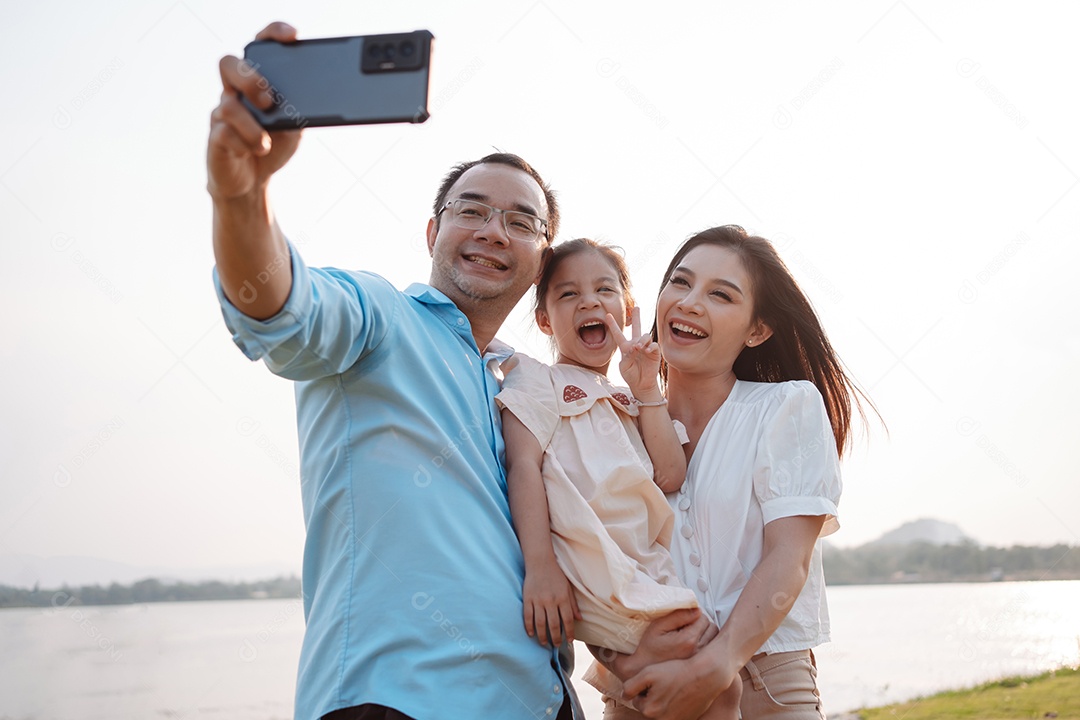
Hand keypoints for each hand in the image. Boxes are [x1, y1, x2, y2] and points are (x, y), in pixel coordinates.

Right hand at [207, 22, 302, 200]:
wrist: (253, 181)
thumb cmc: (272, 146)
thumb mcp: (294, 127)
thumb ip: (299, 111)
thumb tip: (318, 102)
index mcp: (256, 82)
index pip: (258, 47)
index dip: (272, 35)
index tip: (292, 37)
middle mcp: (235, 92)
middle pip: (229, 64)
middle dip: (249, 79)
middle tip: (269, 101)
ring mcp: (222, 113)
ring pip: (228, 105)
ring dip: (252, 127)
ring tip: (265, 143)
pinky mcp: (216, 137)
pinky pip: (225, 133)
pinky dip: (245, 143)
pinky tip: (256, 151)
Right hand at [522, 562, 580, 646]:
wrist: (540, 562)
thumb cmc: (556, 575)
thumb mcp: (568, 588)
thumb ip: (573, 604)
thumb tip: (579, 619)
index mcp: (562, 598)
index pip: (567, 620)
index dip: (569, 632)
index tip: (570, 641)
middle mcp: (551, 601)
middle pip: (553, 625)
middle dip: (556, 638)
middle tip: (556, 645)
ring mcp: (538, 600)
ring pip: (540, 623)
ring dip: (542, 636)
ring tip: (544, 643)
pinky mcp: (528, 598)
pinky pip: (528, 616)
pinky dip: (529, 627)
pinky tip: (531, 634)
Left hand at [604, 307, 661, 399]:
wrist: (641, 384)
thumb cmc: (631, 375)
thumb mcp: (624, 367)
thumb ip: (627, 356)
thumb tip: (635, 346)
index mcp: (625, 347)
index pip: (618, 334)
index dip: (613, 325)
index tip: (607, 315)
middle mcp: (636, 344)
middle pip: (636, 327)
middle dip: (637, 317)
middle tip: (637, 307)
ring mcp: (646, 347)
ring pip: (645, 335)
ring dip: (642, 340)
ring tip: (639, 348)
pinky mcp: (654, 352)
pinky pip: (654, 344)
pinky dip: (650, 346)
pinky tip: (646, 351)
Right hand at [610, 608, 710, 679]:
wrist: (645, 668)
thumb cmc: (650, 647)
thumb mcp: (658, 626)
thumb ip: (678, 615)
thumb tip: (696, 609)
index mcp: (689, 640)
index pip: (703, 618)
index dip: (694, 614)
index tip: (684, 618)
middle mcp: (698, 651)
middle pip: (711, 627)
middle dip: (701, 622)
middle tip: (687, 625)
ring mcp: (700, 660)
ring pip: (714, 638)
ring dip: (706, 632)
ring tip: (691, 634)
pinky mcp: (701, 666)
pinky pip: (711, 648)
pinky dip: (706, 643)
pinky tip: (694, 644)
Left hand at [623, 656, 735, 719]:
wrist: (706, 675)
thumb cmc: (676, 671)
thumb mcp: (648, 673)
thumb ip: (630, 686)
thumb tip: (625, 696)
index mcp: (649, 711)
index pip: (637, 700)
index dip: (644, 687)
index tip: (656, 679)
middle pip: (649, 707)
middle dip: (653, 695)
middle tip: (665, 682)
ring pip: (661, 710)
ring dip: (663, 700)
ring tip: (673, 687)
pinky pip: (674, 712)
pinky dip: (675, 705)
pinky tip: (681, 694)